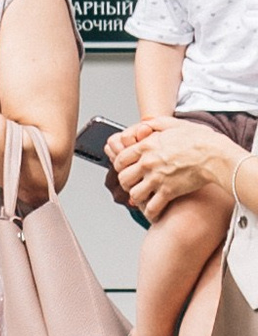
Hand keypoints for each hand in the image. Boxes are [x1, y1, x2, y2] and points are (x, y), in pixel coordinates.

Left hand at [110, 116, 246, 219]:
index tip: (125, 170)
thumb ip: (154, 123)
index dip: (120, 167)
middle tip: (133, 184)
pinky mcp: (169, 192)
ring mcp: (157, 178)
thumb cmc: (199, 140)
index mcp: (146, 146)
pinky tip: (154, 212)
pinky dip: (151, 212)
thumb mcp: (173, 123)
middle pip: (123, 178)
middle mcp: (148, 162)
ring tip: (143, 197)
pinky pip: (152, 207)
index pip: (120, 159)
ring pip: (134, 194)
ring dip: (137, 198)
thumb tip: (143, 124)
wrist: (215, 155)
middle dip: (126, 183)